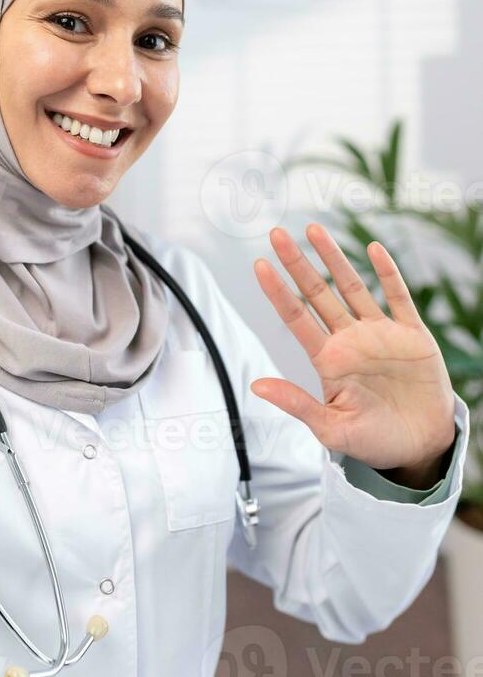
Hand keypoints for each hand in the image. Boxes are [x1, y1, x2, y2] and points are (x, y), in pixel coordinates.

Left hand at [250, 224, 455, 476]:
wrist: (420, 447)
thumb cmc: (373, 441)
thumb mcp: (331, 428)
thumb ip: (296, 403)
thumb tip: (256, 385)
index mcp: (328, 360)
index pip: (296, 318)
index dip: (277, 292)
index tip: (258, 265)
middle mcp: (349, 339)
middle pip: (317, 293)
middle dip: (297, 263)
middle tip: (276, 233)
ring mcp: (380, 333)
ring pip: (352, 286)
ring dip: (334, 258)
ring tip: (313, 229)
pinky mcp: (411, 335)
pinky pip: (398, 297)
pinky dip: (387, 273)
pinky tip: (374, 249)